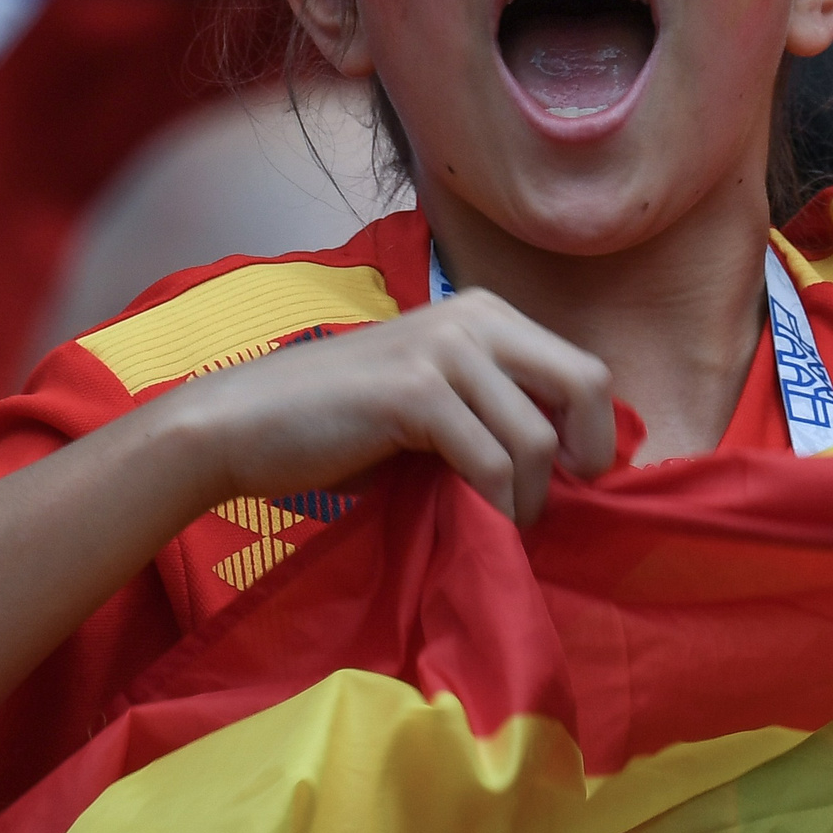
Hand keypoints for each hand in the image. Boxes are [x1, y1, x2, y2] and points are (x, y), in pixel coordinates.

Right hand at [162, 291, 615, 524]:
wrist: (237, 427)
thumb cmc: (338, 424)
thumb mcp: (437, 401)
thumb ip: (497, 408)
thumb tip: (572, 458)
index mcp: (486, 312)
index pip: (584, 369)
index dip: (594, 431)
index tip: (574, 478)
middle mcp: (474, 317)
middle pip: (585, 384)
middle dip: (588, 453)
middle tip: (562, 500)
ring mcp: (445, 349)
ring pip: (536, 437)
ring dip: (531, 496)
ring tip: (506, 520)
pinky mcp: (414, 391)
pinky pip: (491, 462)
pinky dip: (497, 504)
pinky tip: (483, 520)